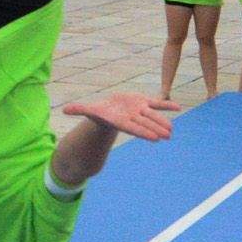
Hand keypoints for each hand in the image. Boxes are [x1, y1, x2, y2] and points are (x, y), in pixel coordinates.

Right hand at [63, 93, 179, 140]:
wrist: (112, 109)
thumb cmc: (101, 111)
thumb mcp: (90, 109)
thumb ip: (79, 109)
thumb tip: (64, 110)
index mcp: (122, 121)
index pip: (134, 128)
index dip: (144, 132)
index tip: (155, 139)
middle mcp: (133, 117)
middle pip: (146, 124)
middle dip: (157, 129)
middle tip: (168, 136)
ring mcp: (141, 110)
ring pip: (154, 116)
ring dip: (163, 121)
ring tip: (172, 130)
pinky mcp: (145, 102)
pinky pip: (158, 103)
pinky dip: (167, 105)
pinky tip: (177, 107)